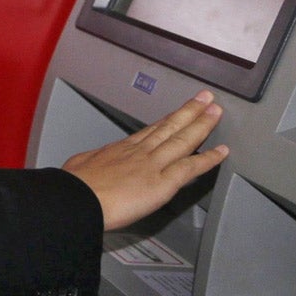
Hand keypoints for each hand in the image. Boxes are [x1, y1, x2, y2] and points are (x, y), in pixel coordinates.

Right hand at [63, 92, 229, 230]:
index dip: (168, 119)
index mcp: (120, 149)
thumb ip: (92, 162)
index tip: (178, 112)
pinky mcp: (163, 183)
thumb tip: (89, 163)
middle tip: (205, 97)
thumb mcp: (79, 165)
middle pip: (169, 127)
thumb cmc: (74, 185)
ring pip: (183, 139)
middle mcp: (139, 152)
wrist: (76, 198)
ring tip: (216, 111)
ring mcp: (153, 165)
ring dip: (202, 124)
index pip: (151, 131)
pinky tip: (221, 152)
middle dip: (189, 111)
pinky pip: (190, 168)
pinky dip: (208, 159)